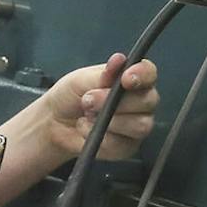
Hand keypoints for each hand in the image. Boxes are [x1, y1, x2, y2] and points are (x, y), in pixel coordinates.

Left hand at [40, 55, 160, 162]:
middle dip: (116, 101)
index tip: (126, 79)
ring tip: (88, 115)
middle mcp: (140, 102)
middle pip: (148, 101)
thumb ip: (104, 74)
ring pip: (140, 125)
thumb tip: (119, 60)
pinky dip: (101, 137)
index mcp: (133, 79)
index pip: (149, 73)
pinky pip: (122, 144)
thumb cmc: (72, 95)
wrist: (56, 121)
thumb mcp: (83, 79)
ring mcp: (137, 126)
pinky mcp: (127, 147)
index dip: (142, 75)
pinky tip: (88, 129)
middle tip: (89, 100)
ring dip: (110, 120)